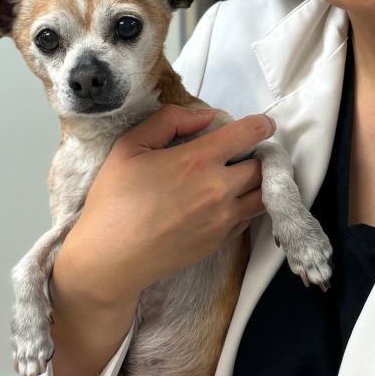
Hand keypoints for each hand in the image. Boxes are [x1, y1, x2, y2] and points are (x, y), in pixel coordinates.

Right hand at [55, 105, 274, 306]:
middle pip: (262, 167)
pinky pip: (247, 218)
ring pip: (263, 196)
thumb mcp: (129, 146)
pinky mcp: (220, 241)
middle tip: (246, 153)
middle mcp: (219, 189)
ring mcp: (223, 219)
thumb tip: (205, 117)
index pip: (249, 135)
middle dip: (260, 156)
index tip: (262, 125)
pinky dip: (245, 206)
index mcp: (198, 160)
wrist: (112, 258)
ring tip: (243, 177)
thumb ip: (168, 121)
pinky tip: (227, 202)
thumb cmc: (114, 200)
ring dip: (260, 184)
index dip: (261, 125)